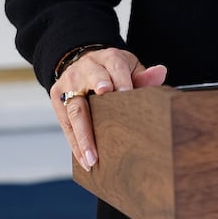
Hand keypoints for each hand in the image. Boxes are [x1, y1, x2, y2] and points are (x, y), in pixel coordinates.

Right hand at [49, 47, 166, 170]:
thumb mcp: (129, 68)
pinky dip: (74, 143)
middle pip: (90, 87)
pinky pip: (65, 123)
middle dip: (96, 107)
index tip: (127, 94)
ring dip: (83, 136)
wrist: (83, 61)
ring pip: (74, 109)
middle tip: (105, 125)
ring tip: (92, 158)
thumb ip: (143, 75)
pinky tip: (83, 159)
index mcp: (107, 59)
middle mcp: (86, 68)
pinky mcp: (57, 97)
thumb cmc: (112, 70)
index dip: (121, 81)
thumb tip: (160, 72)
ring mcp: (69, 83)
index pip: (115, 68)